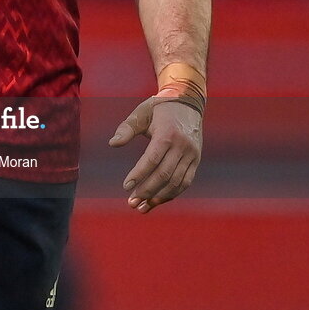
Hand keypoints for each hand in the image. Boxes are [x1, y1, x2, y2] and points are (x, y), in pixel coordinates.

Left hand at [108, 97, 201, 212]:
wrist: (187, 102)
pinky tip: (157, 200)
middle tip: (132, 202)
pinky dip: (171, 194)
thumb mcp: (141, 112)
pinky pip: (185, 182)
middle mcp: (182, 146)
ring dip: (159, 197)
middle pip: (164, 174)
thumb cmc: (159, 108)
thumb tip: (112, 144)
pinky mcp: (196, 160)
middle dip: (147, 190)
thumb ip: (126, 128)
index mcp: (167, 133)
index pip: (152, 159)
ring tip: (142, 207)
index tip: (126, 186)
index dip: (139, 174)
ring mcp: (192, 154)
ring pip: (176, 182)